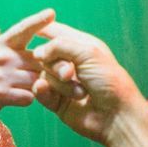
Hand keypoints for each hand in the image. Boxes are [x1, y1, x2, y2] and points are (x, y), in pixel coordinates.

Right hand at [0, 10, 53, 119]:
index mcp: (2, 43)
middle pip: (40, 62)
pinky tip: (16, 98)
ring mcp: (1, 74)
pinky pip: (28, 97)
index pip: (23, 29)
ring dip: (35, 87)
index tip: (51, 12)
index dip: (38, 21)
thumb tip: (47, 54)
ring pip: (37, 80)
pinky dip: (26, 99)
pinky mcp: (0, 93)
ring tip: (22, 88)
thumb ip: (18, 52)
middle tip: (39, 78)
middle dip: (45, 71)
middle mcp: (2, 56)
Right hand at [31, 21, 147, 145]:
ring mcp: (62, 82)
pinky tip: (49, 93)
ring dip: (60, 84)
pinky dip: (44, 92)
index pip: (53, 32)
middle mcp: (70, 62)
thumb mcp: (88, 53)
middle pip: (44, 56)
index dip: (41, 30)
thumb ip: (59, 45)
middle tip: (70, 74)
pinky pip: (40, 91)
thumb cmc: (109, 81)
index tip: (32, 31)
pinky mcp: (57, 101)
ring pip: (43, 74)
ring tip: (80, 93)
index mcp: (80, 46)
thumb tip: (37, 52)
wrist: (116, 116)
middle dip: (55, 65)